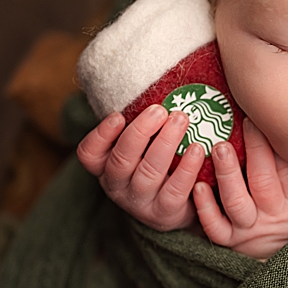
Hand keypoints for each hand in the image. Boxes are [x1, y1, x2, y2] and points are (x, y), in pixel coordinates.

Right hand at [75, 103, 207, 232]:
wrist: (176, 205)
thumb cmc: (154, 159)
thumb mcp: (138, 143)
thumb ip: (139, 119)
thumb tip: (154, 73)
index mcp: (104, 166)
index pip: (89, 154)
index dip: (100, 135)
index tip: (118, 115)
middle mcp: (117, 187)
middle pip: (121, 160)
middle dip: (140, 132)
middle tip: (160, 110)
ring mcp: (140, 203)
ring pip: (148, 173)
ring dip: (166, 143)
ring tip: (181, 119)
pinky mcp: (165, 214)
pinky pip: (175, 191)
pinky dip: (186, 169)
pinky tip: (198, 148)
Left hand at [191, 117, 287, 258]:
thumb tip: (267, 116)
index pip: (286, 169)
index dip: (267, 144)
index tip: (253, 118)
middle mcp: (272, 214)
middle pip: (262, 184)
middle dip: (252, 153)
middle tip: (242, 126)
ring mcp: (248, 228)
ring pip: (236, 203)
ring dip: (227, 174)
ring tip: (219, 149)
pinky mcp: (229, 239)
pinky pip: (216, 228)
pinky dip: (206, 209)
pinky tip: (197, 187)